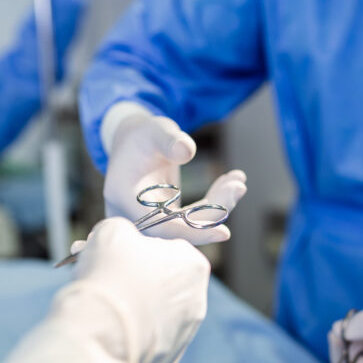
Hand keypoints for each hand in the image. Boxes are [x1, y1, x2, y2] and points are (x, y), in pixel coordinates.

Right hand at [0, 218, 210, 362]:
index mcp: (193, 265)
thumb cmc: (109, 275)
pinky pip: (148, 340)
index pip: (166, 247)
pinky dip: (132, 335)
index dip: (136, 249)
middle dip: (136, 279)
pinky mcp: (167, 361)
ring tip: (106, 307)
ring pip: (155, 312)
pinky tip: (112, 332)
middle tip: (106, 279)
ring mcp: (184, 334)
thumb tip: (122, 238)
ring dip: (135, 307)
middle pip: (162, 282)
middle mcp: (197, 300)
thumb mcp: (112, 231)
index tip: (114, 255)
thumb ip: (124, 229)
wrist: (97, 334)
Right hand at [102, 102, 246, 244]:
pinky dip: (214, 204)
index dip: (192, 232)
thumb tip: (187, 151)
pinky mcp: (166, 218)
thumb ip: (169, 140)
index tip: (224, 232)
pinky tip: (231, 181)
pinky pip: (193, 218)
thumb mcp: (155, 130)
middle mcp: (134, 216)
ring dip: (218, 207)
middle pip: (178, 230)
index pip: (160, 227)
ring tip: (238, 181)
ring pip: (190, 226)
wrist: (133, 141)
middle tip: (238, 187)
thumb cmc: (143, 134)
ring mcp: (151, 220)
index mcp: (124, 197)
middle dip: (214, 213)